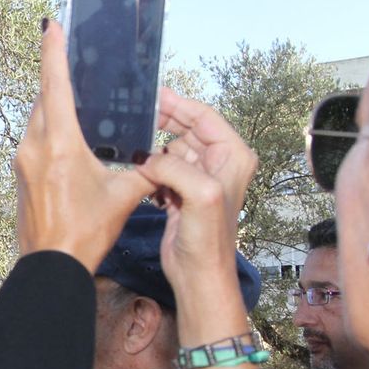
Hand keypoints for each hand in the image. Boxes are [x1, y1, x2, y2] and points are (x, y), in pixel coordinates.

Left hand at [14, 19, 155, 266]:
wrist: (50, 266)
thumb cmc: (86, 233)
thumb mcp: (124, 196)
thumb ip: (146, 169)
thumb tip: (163, 153)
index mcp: (59, 144)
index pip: (55, 86)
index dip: (54, 52)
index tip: (51, 25)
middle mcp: (34, 146)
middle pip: (45, 98)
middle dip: (58, 77)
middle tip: (73, 54)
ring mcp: (22, 160)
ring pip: (37, 118)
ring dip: (54, 105)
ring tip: (76, 92)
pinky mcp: (20, 174)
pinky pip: (34, 137)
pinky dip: (49, 127)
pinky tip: (67, 133)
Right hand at [135, 88, 258, 361]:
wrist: (198, 273)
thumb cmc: (208, 240)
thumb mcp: (199, 194)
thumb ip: (175, 166)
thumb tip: (149, 157)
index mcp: (233, 156)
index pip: (205, 117)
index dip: (179, 104)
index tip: (154, 94)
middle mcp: (220, 163)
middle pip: (188, 128)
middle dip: (164, 121)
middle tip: (137, 112)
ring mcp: (200, 178)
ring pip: (172, 148)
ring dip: (154, 148)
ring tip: (135, 146)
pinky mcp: (182, 192)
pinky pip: (163, 167)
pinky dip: (151, 168)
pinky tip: (143, 175)